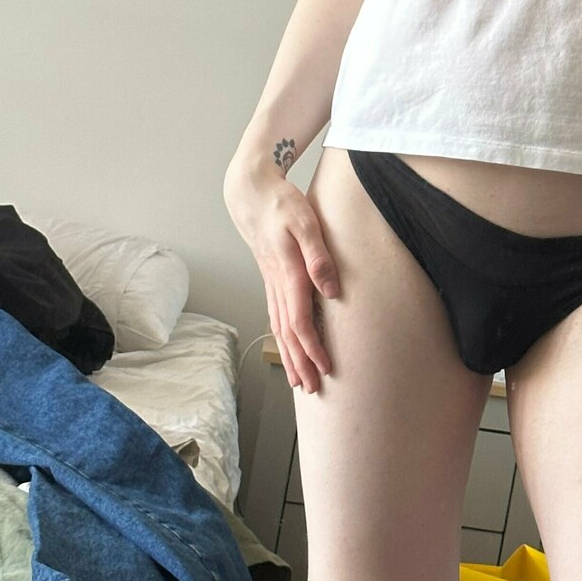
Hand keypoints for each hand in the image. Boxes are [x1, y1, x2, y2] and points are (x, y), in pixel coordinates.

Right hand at [223, 160, 338, 391]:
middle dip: (300, 362)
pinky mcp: (270, 277)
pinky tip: (286, 346)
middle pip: (288, 332)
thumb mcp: (306, 223)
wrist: (250, 191)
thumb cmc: (281, 203)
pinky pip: (275, 314)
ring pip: (279, 327)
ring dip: (290, 355)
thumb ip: (319, 256)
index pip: (300, 320)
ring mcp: (271, 281)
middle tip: (313, 389)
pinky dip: (282, 336)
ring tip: (300, 379)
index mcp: (287, 272)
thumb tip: (331, 289)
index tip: (325, 368)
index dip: (312, 347)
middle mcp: (277, 282)